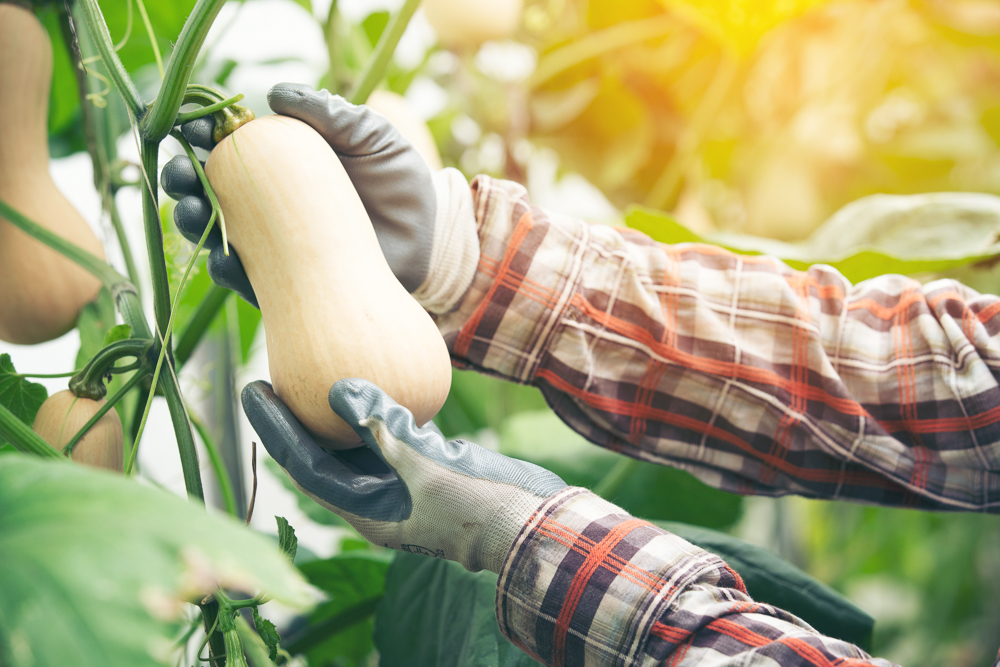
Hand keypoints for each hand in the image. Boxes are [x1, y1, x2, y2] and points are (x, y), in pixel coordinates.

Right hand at [160, 83, 438, 306]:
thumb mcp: (371, 136)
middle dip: (183, 181)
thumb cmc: (399, 179)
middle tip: (179, 175)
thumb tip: (276, 93)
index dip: (205, 137)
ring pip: (218, 234)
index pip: (230, 147)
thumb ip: (330, 113)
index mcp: (283, 163)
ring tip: (192, 212)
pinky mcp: (289, 283)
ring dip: (194, 223)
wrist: (430, 237)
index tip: (196, 131)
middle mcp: (270, 204)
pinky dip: (229, 269)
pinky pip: (248, 280)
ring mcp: (276, 245)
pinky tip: (223, 258)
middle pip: (209, 190)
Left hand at [243, 378, 566, 572]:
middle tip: (274, 371)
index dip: (277, 427)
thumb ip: (385, 429)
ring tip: (314, 366)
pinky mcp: (427, 467)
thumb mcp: (428, 468)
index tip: (255, 387)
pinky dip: (381, 406)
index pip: (305, 465)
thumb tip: (338, 390)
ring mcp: (402, 483)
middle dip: (297, 415)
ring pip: (356, 442)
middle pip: (323, 452)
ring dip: (336, 409)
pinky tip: (376, 372)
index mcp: (366, 511)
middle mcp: (377, 498)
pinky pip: (393, 433)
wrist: (532, 522)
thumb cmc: (479, 508)